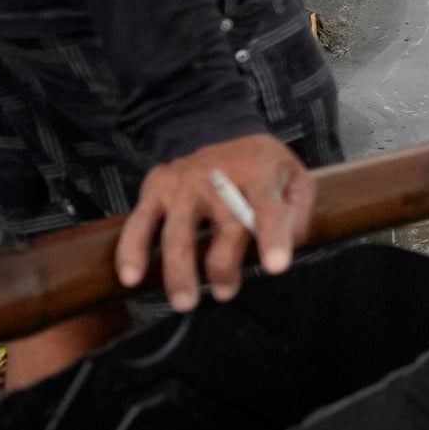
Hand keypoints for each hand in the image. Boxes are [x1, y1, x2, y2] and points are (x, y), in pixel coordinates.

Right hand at [120, 132, 311, 311]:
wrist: (212, 127)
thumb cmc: (258, 165)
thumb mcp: (293, 175)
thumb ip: (297, 211)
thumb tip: (288, 246)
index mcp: (258, 173)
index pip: (268, 207)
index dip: (273, 237)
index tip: (276, 266)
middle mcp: (218, 178)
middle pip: (221, 225)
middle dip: (223, 265)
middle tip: (225, 292)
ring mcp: (182, 185)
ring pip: (178, 233)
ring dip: (179, 271)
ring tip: (185, 302)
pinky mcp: (155, 190)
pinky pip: (139, 223)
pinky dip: (131, 251)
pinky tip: (131, 277)